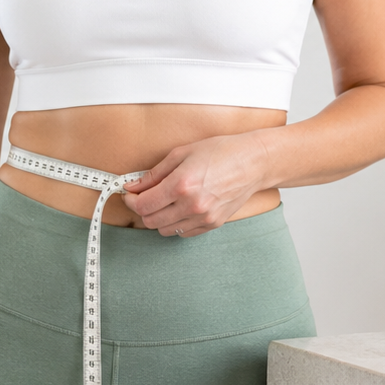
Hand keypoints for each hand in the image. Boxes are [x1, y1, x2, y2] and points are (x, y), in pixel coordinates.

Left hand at [121, 131, 271, 236]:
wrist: (253, 162)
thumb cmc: (221, 151)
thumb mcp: (183, 153)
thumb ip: (155, 173)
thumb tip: (133, 185)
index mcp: (181, 184)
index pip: (143, 205)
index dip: (131, 200)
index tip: (131, 193)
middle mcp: (191, 205)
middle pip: (150, 221)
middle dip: (142, 209)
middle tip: (143, 196)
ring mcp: (203, 217)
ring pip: (164, 230)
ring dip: (158, 218)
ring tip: (164, 201)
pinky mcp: (212, 224)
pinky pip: (182, 233)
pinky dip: (175, 223)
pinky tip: (179, 208)